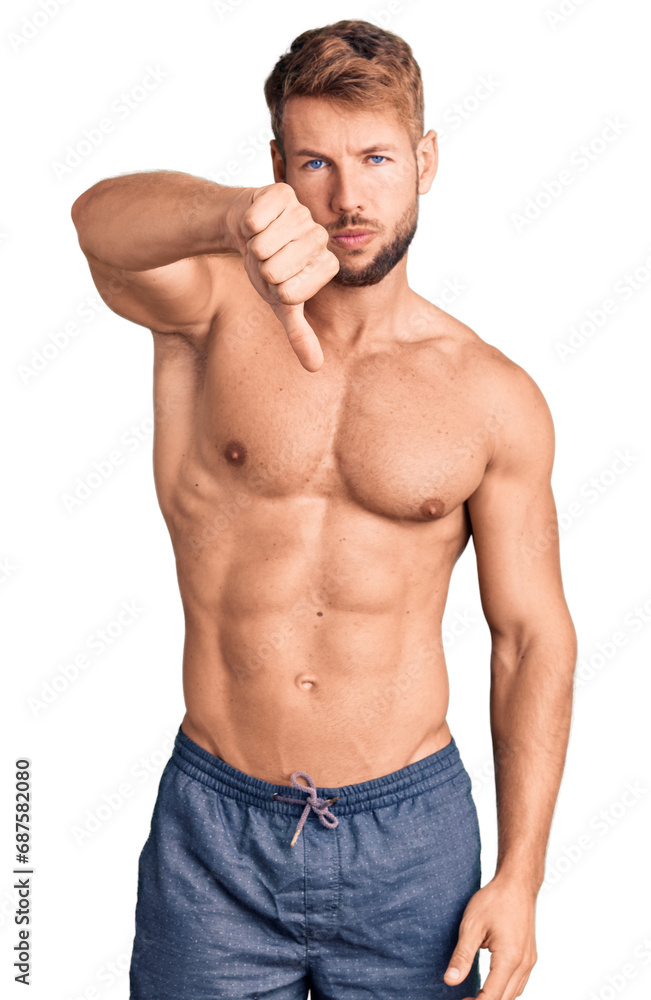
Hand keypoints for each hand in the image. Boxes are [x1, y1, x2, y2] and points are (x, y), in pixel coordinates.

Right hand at [228, 183, 339, 372]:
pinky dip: (245, 225)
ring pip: (264, 245)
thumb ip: (300, 335)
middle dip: (260, 268)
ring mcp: (302, 212)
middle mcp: (319, 237)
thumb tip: (315, 367)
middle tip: (264, 258)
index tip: (276, 279)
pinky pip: (255, 219)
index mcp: (325, 265)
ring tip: (258, 240)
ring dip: (251, 246)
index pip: (291, 293)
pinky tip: (254, 221)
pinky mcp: (282, 191)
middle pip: (276, 270)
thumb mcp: (281, 304)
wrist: (244, 229)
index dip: (273, 290)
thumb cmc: (266, 267)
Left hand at [444, 875, 537, 998]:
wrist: (517, 883)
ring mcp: (529, 961)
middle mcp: (523, 964)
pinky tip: (492, 986)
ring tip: (474, 997)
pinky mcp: (530, 956)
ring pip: (514, 994)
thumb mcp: (471, 925)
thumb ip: (462, 955)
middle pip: (505, 999)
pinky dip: (505, 990)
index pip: (492, 997)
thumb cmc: (494, 900)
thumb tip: (450, 981)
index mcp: (509, 959)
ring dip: (496, 998)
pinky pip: (519, 983)